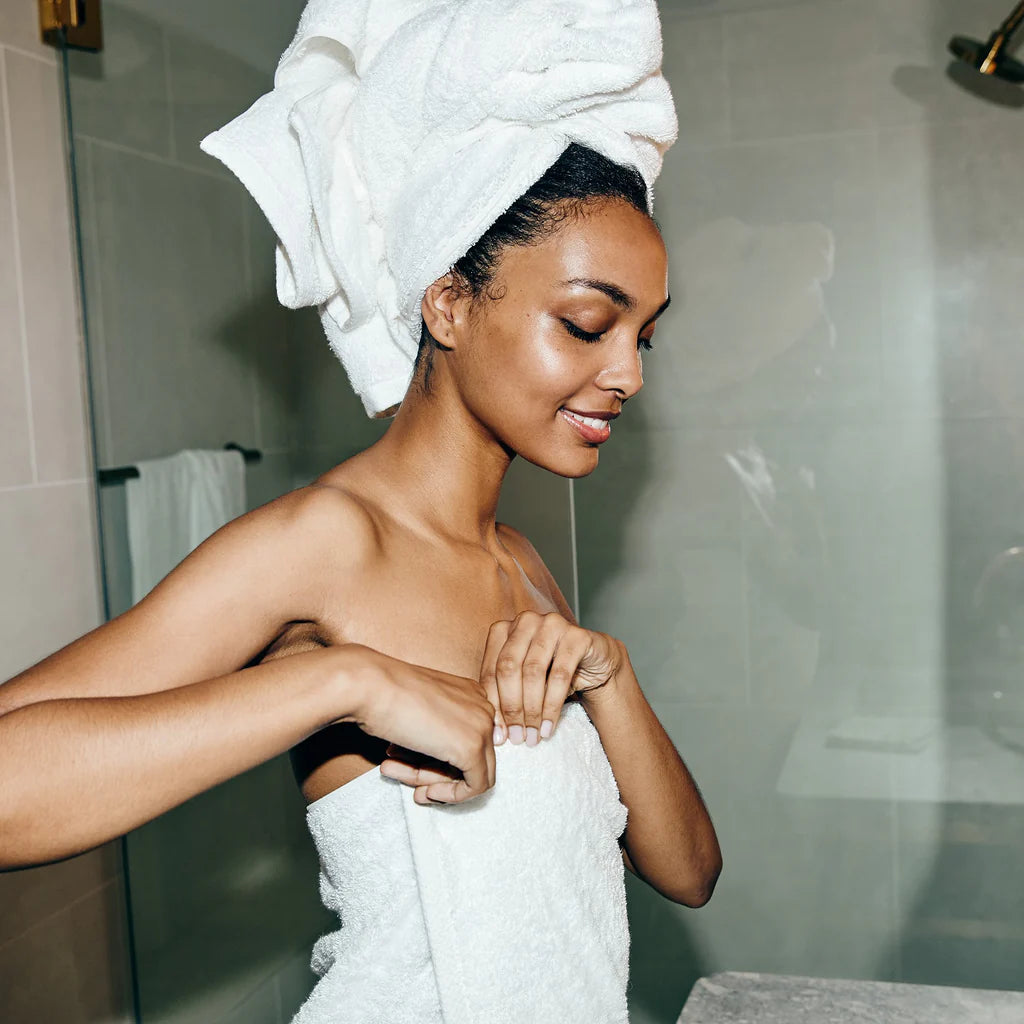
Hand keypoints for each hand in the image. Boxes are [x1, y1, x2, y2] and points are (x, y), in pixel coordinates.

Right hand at [340, 644, 495, 804]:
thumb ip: (436, 731)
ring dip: (435, 783)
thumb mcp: (418, 711)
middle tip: (407, 779)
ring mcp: (482, 728)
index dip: (439, 757)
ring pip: (474, 773)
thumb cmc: (385, 693)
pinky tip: (424, 792)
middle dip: (438, 773)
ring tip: (400, 777)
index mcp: (472, 693)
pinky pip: (476, 786)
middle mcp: (483, 707)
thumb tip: (441, 765)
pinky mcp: (472, 749)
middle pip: (472, 756)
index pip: (466, 737)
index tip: (410, 764)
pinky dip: (451, 796)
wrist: (370, 687)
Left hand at [479, 611, 623, 745]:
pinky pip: (560, 675)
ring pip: (533, 672)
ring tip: (534, 735)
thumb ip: (506, 697)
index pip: (491, 669)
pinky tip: (549, 726)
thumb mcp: (524, 683)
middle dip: (512, 708)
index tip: (498, 733)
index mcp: (505, 629)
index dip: (493, 704)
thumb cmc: (551, 673)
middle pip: (509, 668)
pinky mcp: (577, 635)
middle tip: (517, 737)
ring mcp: (552, 624)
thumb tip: (497, 734)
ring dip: (532, 710)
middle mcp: (526, 621)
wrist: (593, 663)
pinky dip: (552, 706)